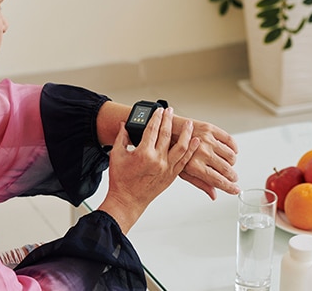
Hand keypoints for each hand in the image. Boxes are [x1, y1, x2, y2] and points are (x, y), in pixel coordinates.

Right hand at [98, 107, 199, 232]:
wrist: (127, 200)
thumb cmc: (121, 181)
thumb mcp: (116, 155)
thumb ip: (121, 138)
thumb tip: (123, 125)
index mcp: (143, 153)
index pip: (152, 129)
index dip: (156, 117)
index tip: (159, 110)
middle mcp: (157, 160)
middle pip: (166, 134)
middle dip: (169, 120)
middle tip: (171, 111)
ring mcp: (166, 168)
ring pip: (181, 147)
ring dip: (186, 134)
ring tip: (189, 124)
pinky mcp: (171, 176)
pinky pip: (184, 161)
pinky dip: (191, 150)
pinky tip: (195, 142)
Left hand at [174, 117, 239, 199]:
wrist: (167, 129)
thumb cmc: (173, 151)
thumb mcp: (183, 171)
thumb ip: (200, 183)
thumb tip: (213, 195)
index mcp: (194, 166)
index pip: (217, 180)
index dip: (229, 187)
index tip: (235, 190)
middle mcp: (202, 153)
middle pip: (226, 169)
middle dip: (232, 176)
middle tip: (233, 177)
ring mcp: (207, 140)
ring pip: (230, 155)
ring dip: (232, 162)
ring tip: (228, 164)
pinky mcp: (210, 129)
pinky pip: (229, 140)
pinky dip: (233, 147)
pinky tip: (232, 151)